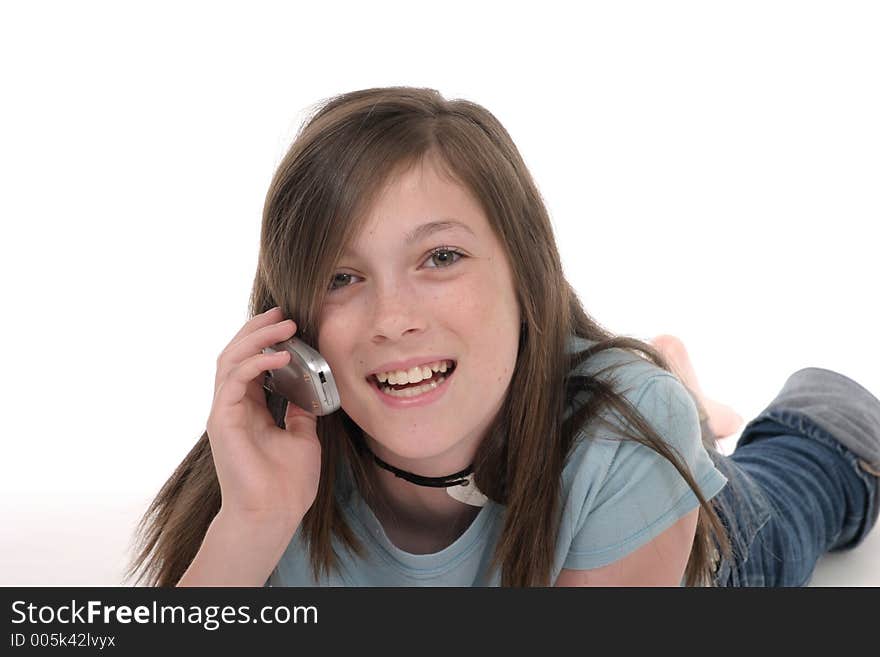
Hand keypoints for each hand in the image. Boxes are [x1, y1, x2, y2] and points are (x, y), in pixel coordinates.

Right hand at [206, 307, 321, 524]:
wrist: (273, 515)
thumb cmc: (286, 484)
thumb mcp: (302, 437)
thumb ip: (300, 412)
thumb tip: (308, 391)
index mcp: (249, 408)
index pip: (251, 362)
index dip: (266, 338)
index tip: (288, 320)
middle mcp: (232, 406)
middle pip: (236, 353)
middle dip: (259, 329)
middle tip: (284, 312)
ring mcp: (224, 412)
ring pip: (230, 359)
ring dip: (258, 337)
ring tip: (285, 325)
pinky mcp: (222, 420)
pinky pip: (235, 379)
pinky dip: (257, 362)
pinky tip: (282, 355)